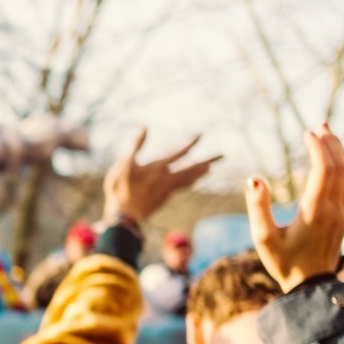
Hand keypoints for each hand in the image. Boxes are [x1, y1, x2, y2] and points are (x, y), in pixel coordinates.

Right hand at [102, 129, 219, 224]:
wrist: (124, 216)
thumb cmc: (121, 189)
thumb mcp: (124, 164)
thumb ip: (135, 145)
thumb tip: (144, 127)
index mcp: (157, 168)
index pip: (178, 153)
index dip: (189, 144)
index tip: (200, 135)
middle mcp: (166, 178)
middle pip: (191, 168)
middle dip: (207, 161)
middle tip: (222, 155)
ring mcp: (167, 190)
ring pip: (188, 179)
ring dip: (200, 172)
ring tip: (210, 168)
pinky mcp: (164, 198)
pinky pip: (182, 187)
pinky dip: (190, 181)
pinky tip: (193, 181)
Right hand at [245, 122, 343, 292]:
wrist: (310, 286)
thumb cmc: (283, 263)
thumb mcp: (263, 239)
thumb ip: (258, 208)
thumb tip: (253, 179)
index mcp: (315, 213)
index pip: (324, 171)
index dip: (318, 149)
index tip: (307, 133)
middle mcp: (334, 210)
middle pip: (340, 168)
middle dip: (331, 144)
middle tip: (318, 125)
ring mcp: (342, 213)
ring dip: (339, 152)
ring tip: (327, 134)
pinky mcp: (343, 217)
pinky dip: (343, 165)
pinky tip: (333, 158)